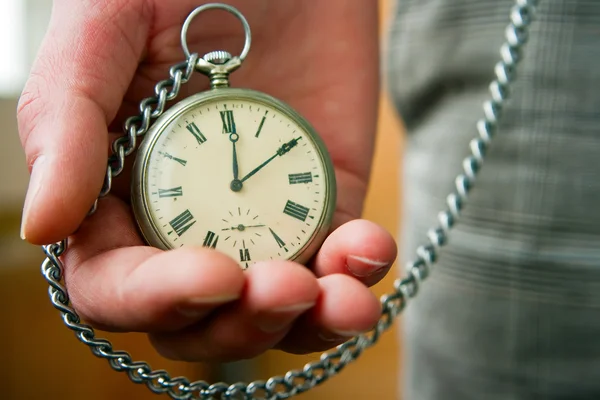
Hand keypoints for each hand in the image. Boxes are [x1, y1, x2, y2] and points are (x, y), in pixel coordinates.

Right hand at [17, 0, 393, 361]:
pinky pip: (339, 263)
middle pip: (201, 318)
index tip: (215, 274)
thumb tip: (42, 228)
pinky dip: (358, 275)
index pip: (119, 284)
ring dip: (312, 321)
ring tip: (345, 300)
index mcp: (118, 193)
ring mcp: (260, 218)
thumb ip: (66, 123)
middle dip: (244, 322)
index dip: (160, 297)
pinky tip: (369, 249)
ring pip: (274, 309)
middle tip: (287, 286)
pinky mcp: (323, 203)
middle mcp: (186, 221)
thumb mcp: (107, 30)